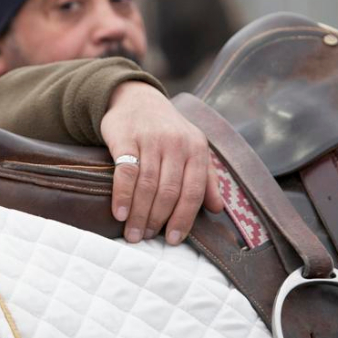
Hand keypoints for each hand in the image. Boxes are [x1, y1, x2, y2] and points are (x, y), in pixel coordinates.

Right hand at [100, 82, 223, 244]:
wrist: (137, 99)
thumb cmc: (168, 132)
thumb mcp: (193, 148)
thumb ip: (207, 178)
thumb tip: (218, 209)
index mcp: (197, 148)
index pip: (194, 191)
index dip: (184, 218)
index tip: (173, 239)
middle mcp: (176, 143)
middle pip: (169, 191)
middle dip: (157, 220)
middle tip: (146, 237)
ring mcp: (150, 139)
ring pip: (147, 185)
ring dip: (139, 214)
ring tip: (133, 233)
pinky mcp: (126, 137)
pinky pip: (125, 172)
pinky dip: (123, 196)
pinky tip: (119, 213)